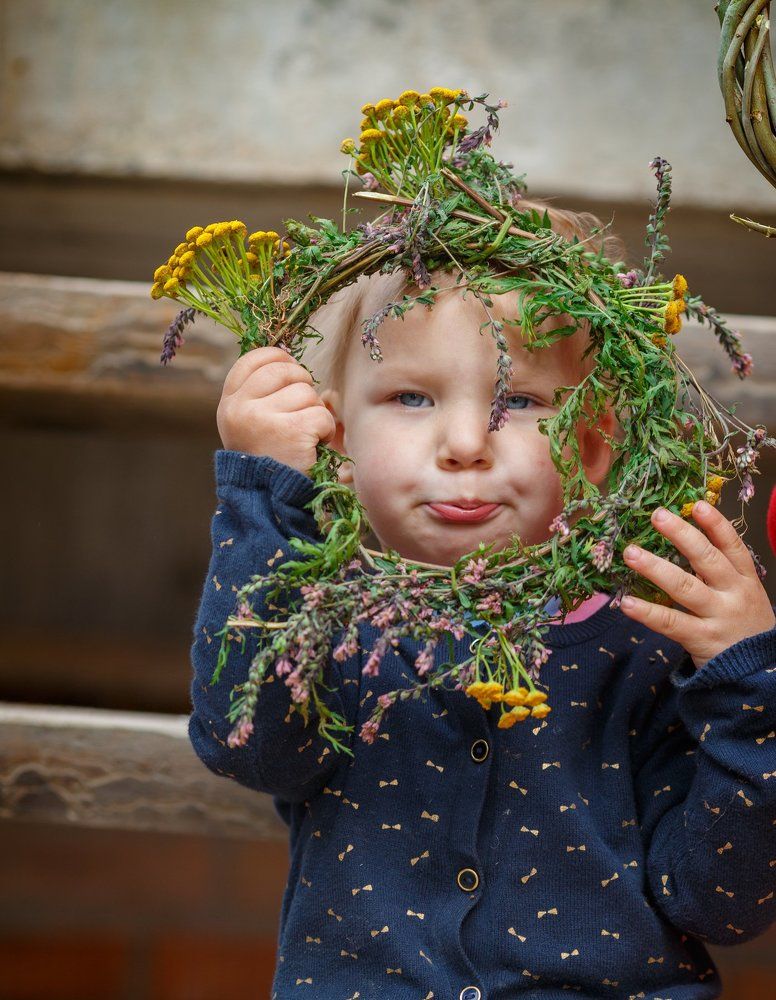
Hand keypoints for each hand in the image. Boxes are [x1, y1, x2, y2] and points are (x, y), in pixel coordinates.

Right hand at [216, 346, 335, 475]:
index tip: (291, 370)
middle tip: (302, 411)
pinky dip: (325, 431)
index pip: (252, 360)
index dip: (278, 358)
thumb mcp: (251, 424)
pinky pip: (321, 415)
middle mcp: (240, 409)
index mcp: (229, 404)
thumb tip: (287, 357)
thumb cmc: (268, 460)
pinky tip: (314, 445)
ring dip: (315, 413)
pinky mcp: (291, 432)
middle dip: (302, 385)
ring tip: (304, 436)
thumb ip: (260, 394)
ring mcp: (263, 419)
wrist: (270, 503)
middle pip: (284, 370)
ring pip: (306, 393)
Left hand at [619, 500, 775, 669]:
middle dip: (682, 536)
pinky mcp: (701, 640)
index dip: (716, 525)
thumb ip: (719, 569)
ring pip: (685, 588)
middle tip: (657, 516)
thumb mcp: (743, 593)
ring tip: (631, 553)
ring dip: (656, 568)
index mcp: (745, 579)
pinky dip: (648, 613)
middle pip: (707, 560)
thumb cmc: (743, 624)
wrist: (759, 671)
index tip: (696, 505)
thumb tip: (685, 535)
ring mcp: (718, 617)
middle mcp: (733, 594)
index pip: (732, 546)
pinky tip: (627, 603)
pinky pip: (671, 623)